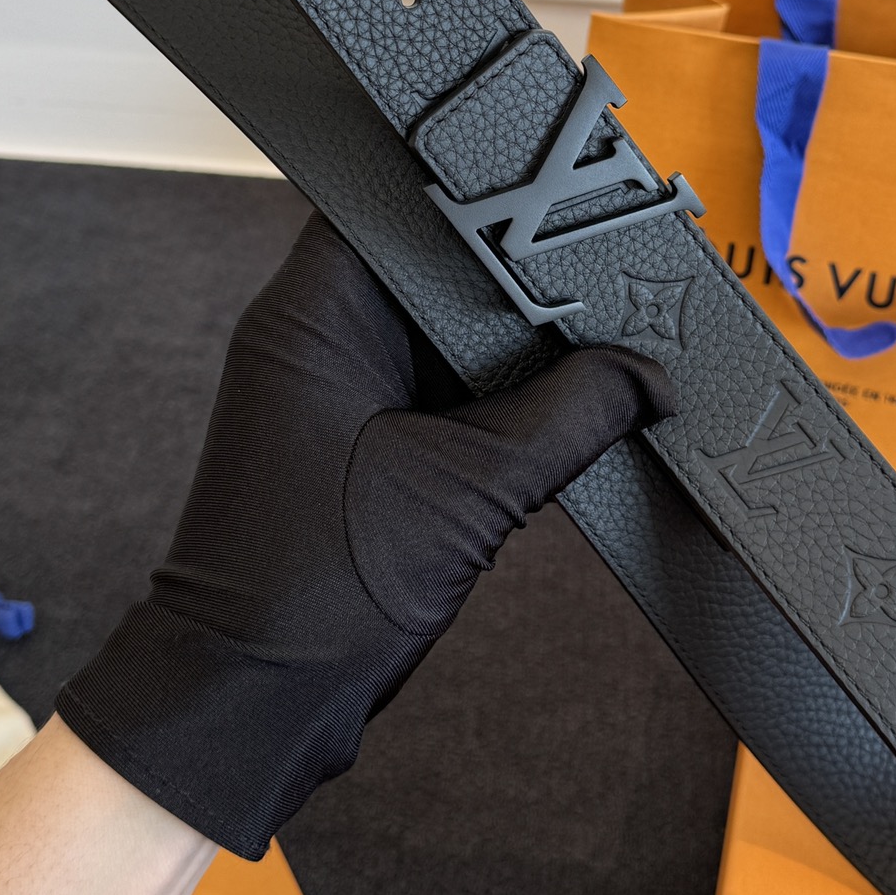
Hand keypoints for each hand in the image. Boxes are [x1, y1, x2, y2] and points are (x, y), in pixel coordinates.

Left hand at [58, 214, 674, 855]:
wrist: (250, 699)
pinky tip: (551, 408)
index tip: (563, 196)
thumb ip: (569, 418)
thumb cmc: (315, 593)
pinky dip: (486, 399)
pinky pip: (431, 387)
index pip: (401, 202)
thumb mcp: (472, 492)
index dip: (486, 195)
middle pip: (431, 267)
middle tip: (600, 277)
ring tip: (589, 343)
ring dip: (505, 347)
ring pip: (438, 330)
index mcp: (312, 312)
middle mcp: (311, 333)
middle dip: (515, 280)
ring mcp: (329, 386)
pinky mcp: (351, 436)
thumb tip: (644, 378)